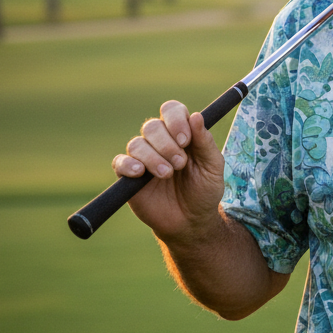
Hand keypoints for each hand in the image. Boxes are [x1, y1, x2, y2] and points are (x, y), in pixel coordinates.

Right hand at [112, 100, 224, 237]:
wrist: (191, 222)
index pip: (172, 111)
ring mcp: (143, 158)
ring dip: (153, 158)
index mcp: (181, 134)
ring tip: (167, 174)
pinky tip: (140, 173)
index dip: (176, 120)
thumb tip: (196, 115)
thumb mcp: (213, 167)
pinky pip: (120, 162)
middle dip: (167, 144)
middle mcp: (160, 142)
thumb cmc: (204, 191)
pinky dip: (128, 164)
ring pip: (137, 143)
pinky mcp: (128, 176)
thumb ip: (205, 142)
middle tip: (181, 164)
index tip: (186, 140)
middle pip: (152, 126)